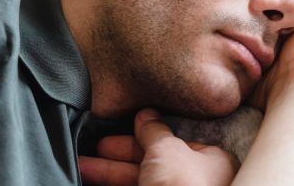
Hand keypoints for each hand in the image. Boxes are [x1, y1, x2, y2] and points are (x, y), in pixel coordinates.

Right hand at [78, 108, 239, 185]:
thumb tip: (146, 115)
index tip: (119, 130)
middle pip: (151, 163)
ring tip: (81, 165)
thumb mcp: (166, 148)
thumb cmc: (183, 185)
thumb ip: (154, 131)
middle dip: (118, 156)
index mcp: (212, 162)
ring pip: (139, 182)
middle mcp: (196, 183)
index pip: (172, 143)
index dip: (143, 135)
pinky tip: (93, 182)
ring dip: (109, 173)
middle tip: (94, 149)